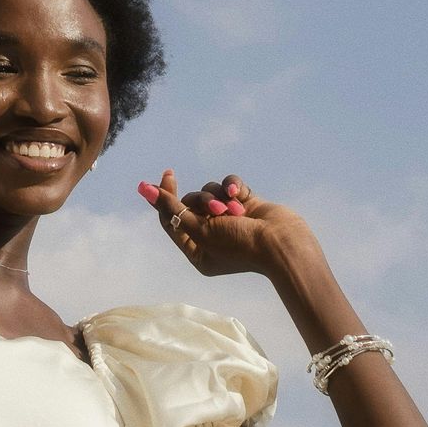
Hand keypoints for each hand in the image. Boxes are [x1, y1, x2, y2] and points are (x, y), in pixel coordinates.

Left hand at [137, 170, 317, 282]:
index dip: (165, 196)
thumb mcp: (200, 229)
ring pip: (210, 192)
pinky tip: (240, 194)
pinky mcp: (245, 205)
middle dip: (203, 202)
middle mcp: (211, 235)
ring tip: (236, 210)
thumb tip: (144, 189)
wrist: (283, 244)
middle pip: (190, 203)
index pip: (170, 218)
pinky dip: (233, 187)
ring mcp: (229, 220)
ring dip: (220, 197)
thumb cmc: (240, 245)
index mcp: (197, 250)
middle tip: (218, 211)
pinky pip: (229, 186)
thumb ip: (172, 208)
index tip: (168, 175)